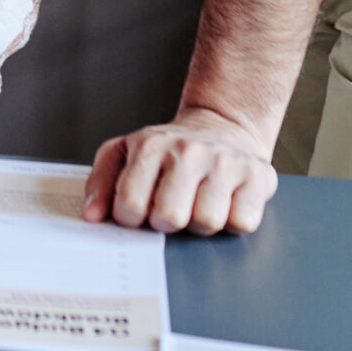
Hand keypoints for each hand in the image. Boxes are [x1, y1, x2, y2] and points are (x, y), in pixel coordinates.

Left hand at [83, 105, 276, 234]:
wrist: (222, 125)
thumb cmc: (168, 150)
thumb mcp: (125, 153)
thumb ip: (101, 183)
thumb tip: (93, 216)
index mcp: (150, 145)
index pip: (130, 204)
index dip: (131, 220)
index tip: (138, 214)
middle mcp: (189, 150)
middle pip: (170, 217)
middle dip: (167, 224)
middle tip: (170, 211)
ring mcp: (225, 161)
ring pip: (207, 222)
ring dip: (200, 224)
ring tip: (197, 204)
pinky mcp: (258, 175)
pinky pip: (242, 222)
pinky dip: (232, 221)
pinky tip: (225, 203)